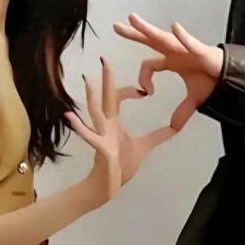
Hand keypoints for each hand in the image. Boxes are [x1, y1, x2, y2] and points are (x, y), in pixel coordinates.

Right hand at [65, 57, 175, 207]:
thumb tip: (175, 127)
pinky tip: (69, 117)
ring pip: (95, 111)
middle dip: (106, 78)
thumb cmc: (122, 165)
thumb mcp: (144, 146)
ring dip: (91, 97)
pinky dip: (80, 127)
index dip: (130, 89)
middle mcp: (105, 124)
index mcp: (114, 121)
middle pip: (107, 96)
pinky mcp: (100, 147)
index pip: (119, 97)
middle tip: (104, 58)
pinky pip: (89, 135)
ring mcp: (101, 134)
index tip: (144, 90)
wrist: (107, 187)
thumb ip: (158, 135)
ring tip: (87, 80)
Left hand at [113, 13, 223, 131]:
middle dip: (133, 33)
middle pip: (149, 41)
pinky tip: (174, 27)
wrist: (232, 77)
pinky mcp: (200, 50)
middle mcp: (175, 51)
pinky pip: (189, 42)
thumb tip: (174, 127)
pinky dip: (182, 36)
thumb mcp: (194, 99)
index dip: (144, 78)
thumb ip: (183, 110)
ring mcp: (186, 48)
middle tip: (116, 26)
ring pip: (163, 38)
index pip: (149, 65)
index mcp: (171, 61)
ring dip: (148, 29)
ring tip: (133, 19)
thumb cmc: (212, 80)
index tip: (146, 93)